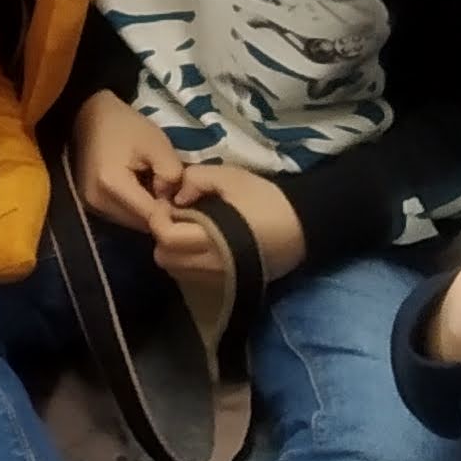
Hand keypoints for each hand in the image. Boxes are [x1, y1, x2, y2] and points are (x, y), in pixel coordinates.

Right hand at [67, 91, 187, 236]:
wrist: (90, 115)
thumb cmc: (126, 126)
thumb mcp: (157, 143)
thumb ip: (171, 174)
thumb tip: (174, 199)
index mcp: (112, 185)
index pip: (151, 216)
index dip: (173, 213)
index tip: (189, 203)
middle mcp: (98, 202)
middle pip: (141, 223)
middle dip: (162, 215)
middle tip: (177, 197)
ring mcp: (91, 206)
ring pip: (132, 223)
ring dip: (149, 213)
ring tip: (161, 193)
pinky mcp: (91, 204)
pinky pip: (122, 216)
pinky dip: (137, 209)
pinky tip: (145, 192)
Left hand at [155, 163, 306, 285]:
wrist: (302, 227)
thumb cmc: (266, 200)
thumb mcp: (231, 178)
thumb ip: (197, 179)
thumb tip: (176, 196)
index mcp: (210, 238)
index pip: (166, 237)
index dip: (158, 217)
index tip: (167, 202)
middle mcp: (209, 264)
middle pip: (165, 258)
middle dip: (163, 235)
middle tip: (176, 216)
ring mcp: (217, 278)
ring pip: (175, 270)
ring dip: (173, 250)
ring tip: (188, 229)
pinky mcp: (225, 283)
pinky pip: (191, 276)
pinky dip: (187, 261)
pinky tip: (201, 242)